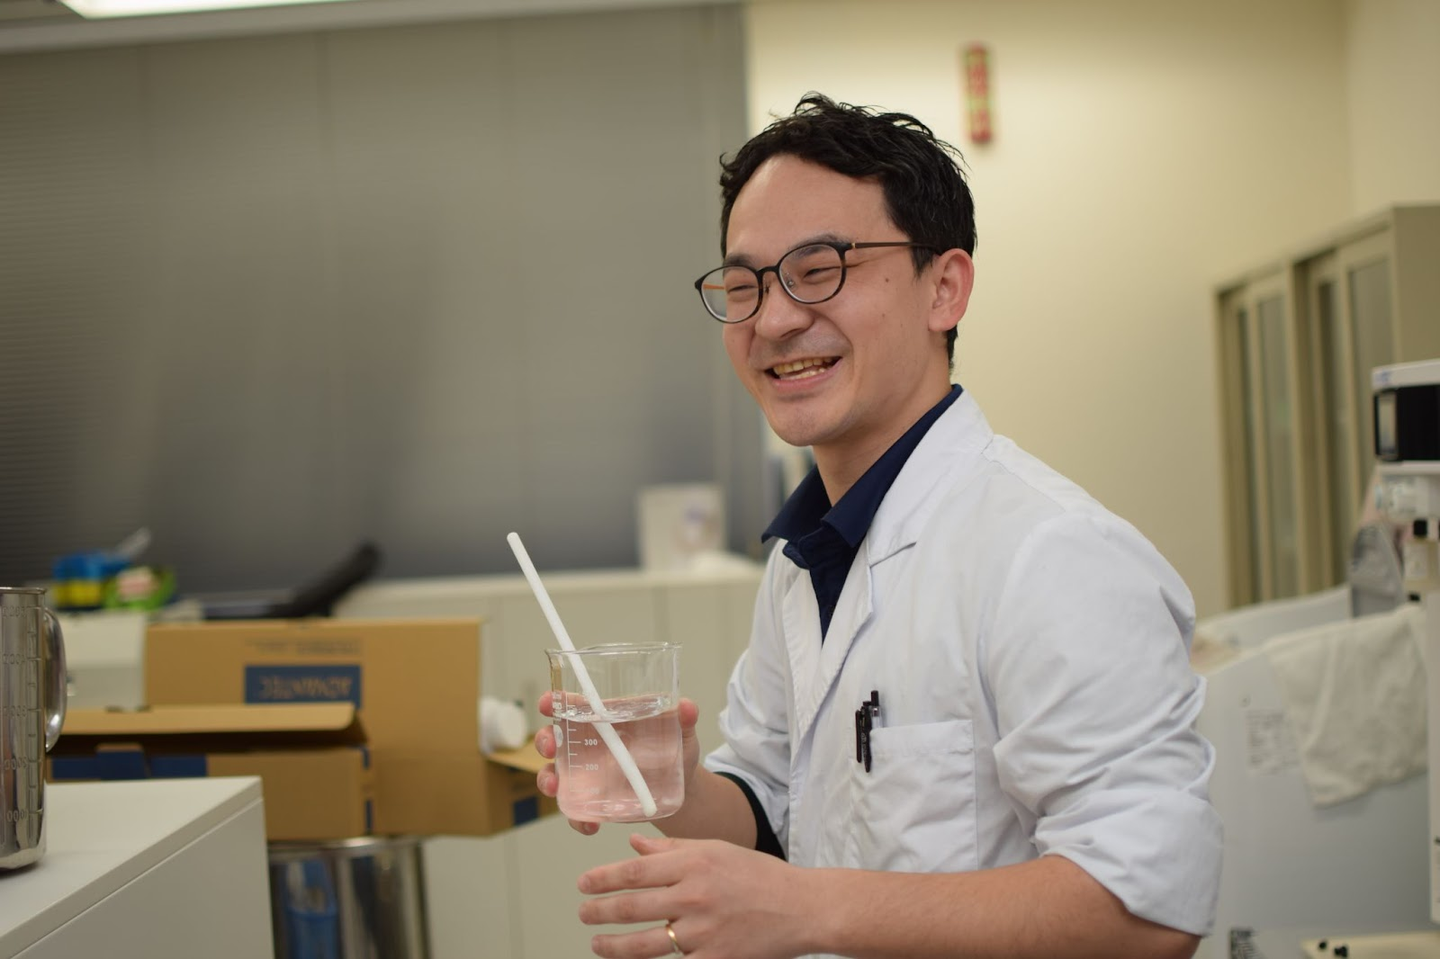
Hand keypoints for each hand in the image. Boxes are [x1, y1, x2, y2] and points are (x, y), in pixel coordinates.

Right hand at [534, 692, 702, 835]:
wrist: (682, 790)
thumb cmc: (677, 750)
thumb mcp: (682, 733)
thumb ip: (684, 719)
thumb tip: (688, 706)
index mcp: (606, 719)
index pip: (574, 704)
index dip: (555, 700)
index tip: (546, 702)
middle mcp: (590, 744)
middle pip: (555, 736)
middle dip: (545, 739)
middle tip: (549, 746)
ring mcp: (587, 774)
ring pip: (554, 772)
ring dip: (548, 779)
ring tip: (555, 787)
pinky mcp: (593, 800)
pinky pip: (576, 810)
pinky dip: (577, 818)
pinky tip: (589, 825)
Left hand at [577, 833, 812, 958]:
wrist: (802, 908)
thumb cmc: (759, 875)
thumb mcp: (716, 849)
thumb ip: (672, 850)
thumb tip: (633, 844)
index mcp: (694, 864)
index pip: (635, 871)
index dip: (603, 879)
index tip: (584, 884)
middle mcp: (694, 897)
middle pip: (632, 907)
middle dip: (599, 911)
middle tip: (583, 912)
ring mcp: (704, 932)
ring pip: (643, 943)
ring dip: (613, 946)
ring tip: (597, 943)